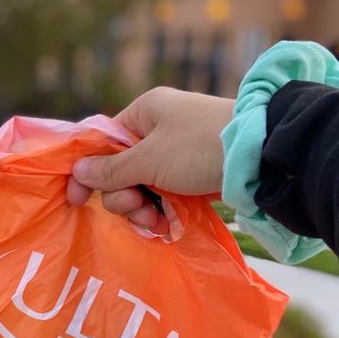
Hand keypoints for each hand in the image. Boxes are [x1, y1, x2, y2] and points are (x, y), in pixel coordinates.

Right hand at [67, 87, 234, 232]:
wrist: (262, 155)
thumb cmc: (200, 148)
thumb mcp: (150, 160)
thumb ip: (111, 170)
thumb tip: (77, 172)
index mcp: (144, 112)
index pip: (102, 142)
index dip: (87, 171)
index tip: (76, 199)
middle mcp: (158, 129)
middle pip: (120, 169)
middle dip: (124, 196)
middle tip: (138, 209)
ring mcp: (176, 153)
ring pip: (141, 186)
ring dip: (143, 209)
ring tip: (158, 222)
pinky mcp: (192, 174)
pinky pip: (164, 194)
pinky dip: (163, 210)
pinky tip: (168, 225)